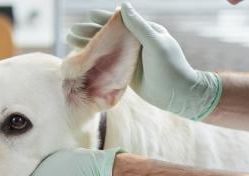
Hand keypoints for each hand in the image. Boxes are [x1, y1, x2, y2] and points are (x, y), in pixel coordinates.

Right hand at [67, 2, 221, 120]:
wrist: (178, 94)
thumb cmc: (170, 67)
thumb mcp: (155, 44)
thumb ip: (138, 25)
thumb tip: (122, 5)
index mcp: (144, 32)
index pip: (119, 21)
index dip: (102, 19)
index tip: (87, 16)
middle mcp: (136, 42)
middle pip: (108, 35)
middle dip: (89, 32)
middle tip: (70, 32)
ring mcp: (131, 58)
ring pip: (105, 48)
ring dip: (88, 46)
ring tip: (70, 43)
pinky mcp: (127, 71)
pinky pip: (107, 62)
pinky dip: (94, 60)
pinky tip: (82, 59)